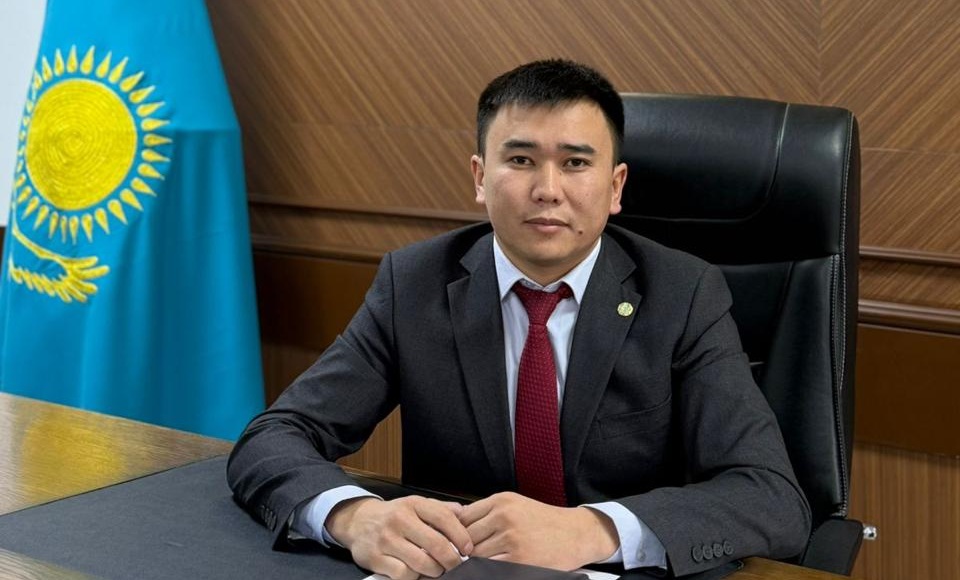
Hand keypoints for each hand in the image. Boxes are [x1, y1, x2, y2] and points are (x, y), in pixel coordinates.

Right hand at [325, 495, 472, 579]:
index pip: (443, 517)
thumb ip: (439, 508)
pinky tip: (416, 573)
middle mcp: (399, 519)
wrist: (357, 521)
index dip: (460, 535)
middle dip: (451, 560)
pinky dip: (413, 577)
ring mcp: (386, 539)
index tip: (468, 548)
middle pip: (436, 544)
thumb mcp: (415, 505)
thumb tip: (464, 512)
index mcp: (413, 504)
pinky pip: (403, 574)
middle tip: (456, 565)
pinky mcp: (375, 557)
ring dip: (434, 571)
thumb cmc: (394, 515)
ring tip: (436, 570)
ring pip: (421, 562)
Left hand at [459, 492, 617, 569]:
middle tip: (472, 554)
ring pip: (476, 555)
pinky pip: (491, 567)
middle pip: (467, 537)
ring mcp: (511, 538)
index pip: (463, 517)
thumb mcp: (515, 505)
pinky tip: (499, 566)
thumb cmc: (544, 521)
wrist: (576, 533)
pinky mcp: (519, 559)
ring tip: (490, 559)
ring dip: (478, 561)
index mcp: (501, 501)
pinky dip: (490, 569)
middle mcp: (504, 516)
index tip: (461, 540)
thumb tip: (457, 523)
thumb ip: (488, 512)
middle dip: (467, 548)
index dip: (458, 532)